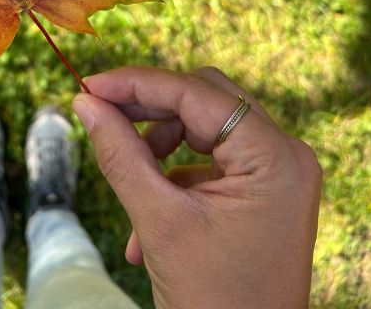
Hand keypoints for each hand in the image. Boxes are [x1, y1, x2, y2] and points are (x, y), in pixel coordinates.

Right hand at [72, 66, 320, 308]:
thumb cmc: (212, 300)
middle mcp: (285, 154)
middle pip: (204, 99)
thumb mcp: (159, 221)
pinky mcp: (263, 188)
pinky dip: (173, 175)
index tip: (89, 84)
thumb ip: (120, 154)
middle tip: (100, 113)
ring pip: (203, 125)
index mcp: (275, 156)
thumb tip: (85, 102)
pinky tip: (145, 220)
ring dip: (158, 146)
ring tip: (130, 184)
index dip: (138, 83)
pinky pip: (210, 158)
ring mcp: (277, 172)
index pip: (196, 93)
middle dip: (149, 108)